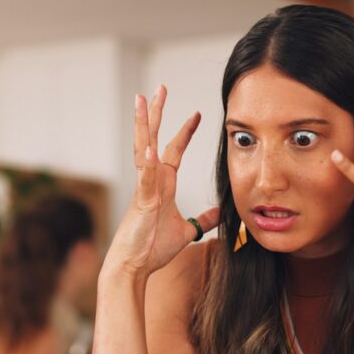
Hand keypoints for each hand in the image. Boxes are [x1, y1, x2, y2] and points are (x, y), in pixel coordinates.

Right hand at [104, 85, 219, 278]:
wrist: (133, 265)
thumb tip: (219, 212)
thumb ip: (203, 220)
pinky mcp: (142, 203)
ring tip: (141, 100)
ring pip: (143, 149)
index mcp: (163, 185)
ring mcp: (144, 189)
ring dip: (143, 125)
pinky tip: (149, 146)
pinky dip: (147, 163)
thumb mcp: (186, 231)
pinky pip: (144, 179)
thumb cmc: (152, 248)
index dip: (184, 132)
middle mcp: (152, 181)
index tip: (197, 114)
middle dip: (158, 114)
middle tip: (160, 88)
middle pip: (154, 139)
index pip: (174, 151)